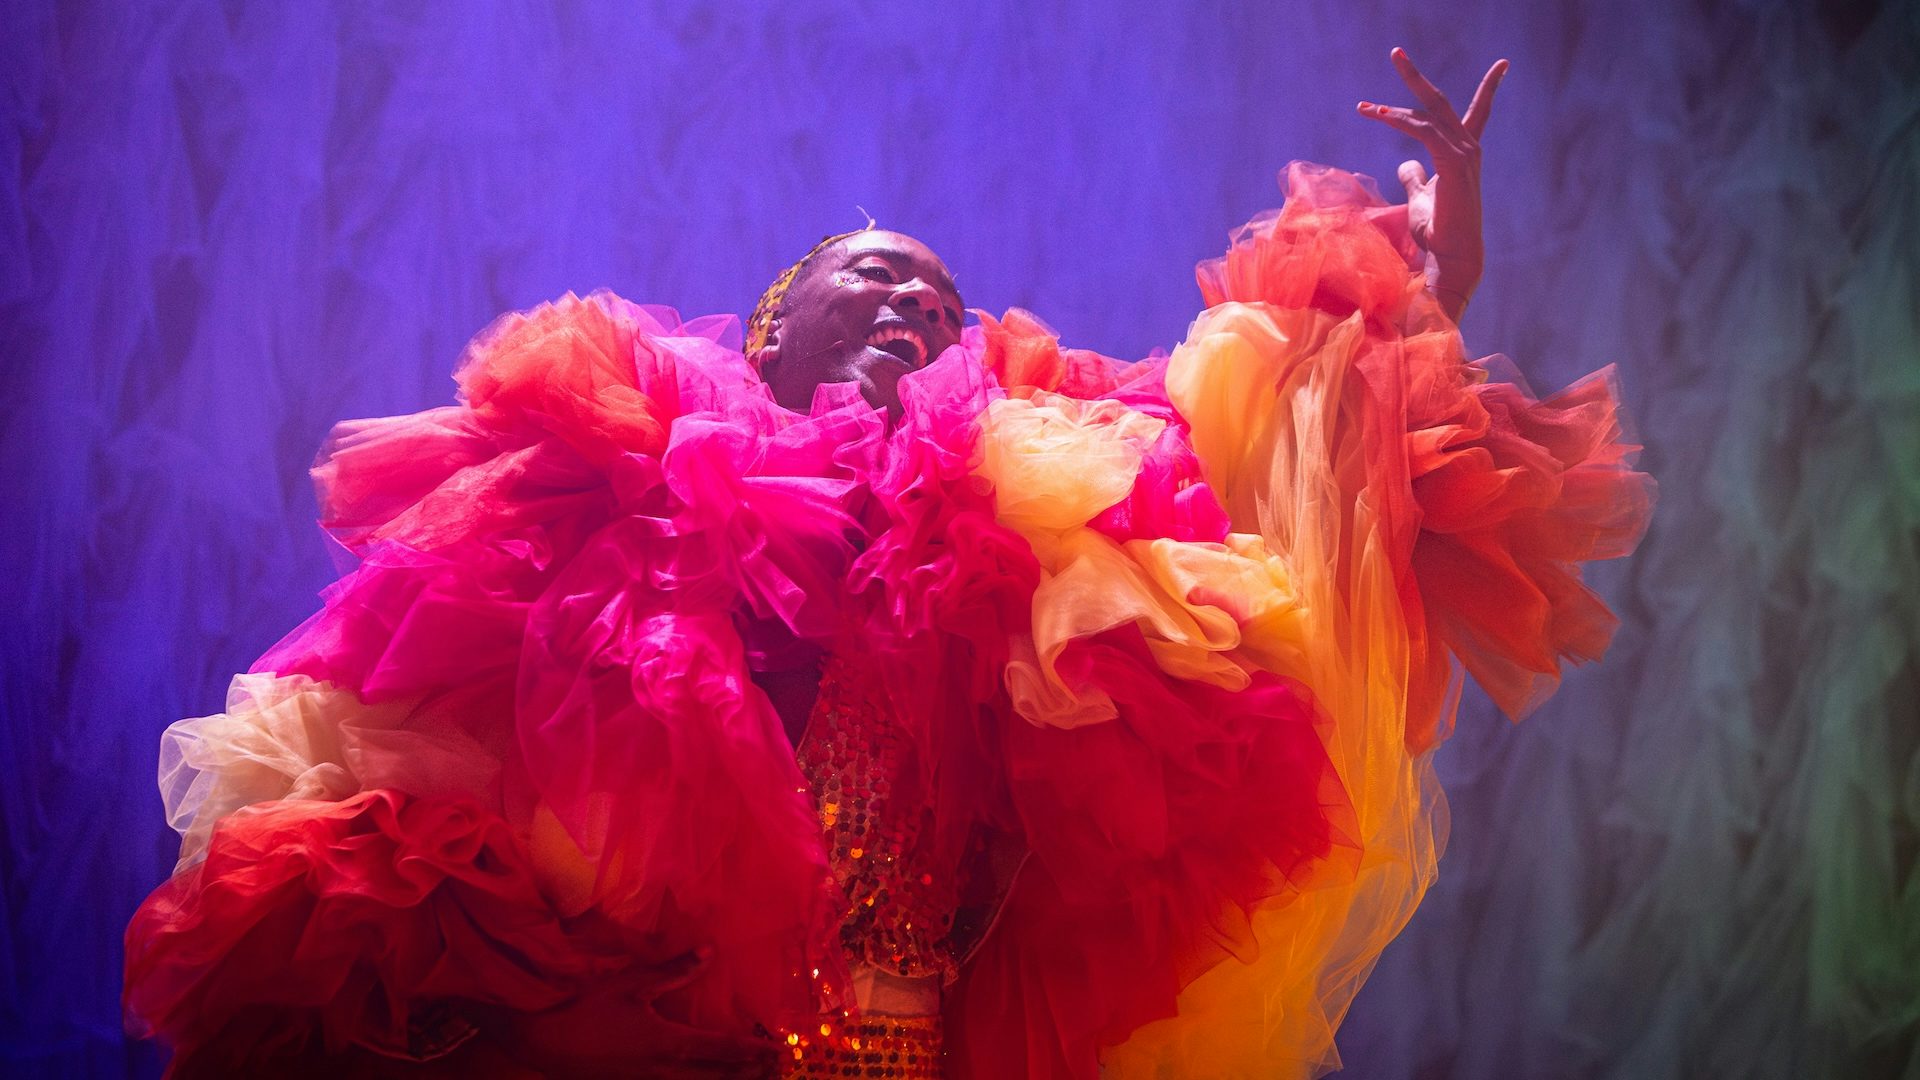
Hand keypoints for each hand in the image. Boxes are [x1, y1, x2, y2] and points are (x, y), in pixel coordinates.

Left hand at [1357, 48, 1507, 323]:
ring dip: (1393, 108)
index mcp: (1463, 153)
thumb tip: (1406, 164)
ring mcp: (1463, 155)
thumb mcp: (1421, 198)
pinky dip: (1401, 122)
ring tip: (1364, 106)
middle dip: (1416, 77)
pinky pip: (1423, 132)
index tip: (1503, 64)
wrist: (1452, 256)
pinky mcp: (1452, 164)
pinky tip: (1379, 117)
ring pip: (1426, 116)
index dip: (1489, 88)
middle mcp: (1467, 148)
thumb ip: (1414, 178)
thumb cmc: (1439, 232)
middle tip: (1396, 53)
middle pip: (1440, 102)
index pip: (1478, 112)